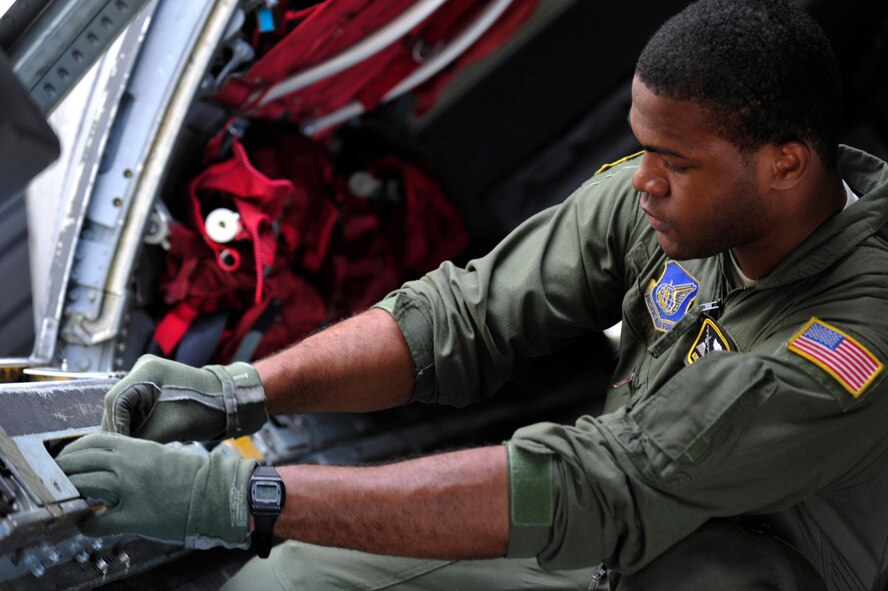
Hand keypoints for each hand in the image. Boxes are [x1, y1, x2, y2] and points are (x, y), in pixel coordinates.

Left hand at [56, 432, 256, 548]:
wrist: (216, 494)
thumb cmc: (192, 475)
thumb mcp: (161, 454)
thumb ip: (135, 455)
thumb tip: (108, 463)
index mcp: (137, 447)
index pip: (93, 441)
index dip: (74, 448)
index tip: (66, 456)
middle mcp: (129, 466)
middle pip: (82, 461)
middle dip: (63, 469)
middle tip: (56, 477)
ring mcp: (129, 491)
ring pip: (83, 486)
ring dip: (70, 492)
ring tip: (66, 497)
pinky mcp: (133, 517)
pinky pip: (97, 521)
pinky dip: (85, 523)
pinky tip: (85, 523)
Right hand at [103, 354, 267, 441]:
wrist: (229, 402)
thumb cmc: (204, 410)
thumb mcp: (168, 428)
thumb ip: (138, 439)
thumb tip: (118, 455)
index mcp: (146, 371)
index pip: (115, 401)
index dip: (113, 428)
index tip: (116, 450)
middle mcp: (142, 369)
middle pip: (117, 405)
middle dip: (118, 431)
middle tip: (118, 456)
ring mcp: (146, 378)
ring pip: (124, 409)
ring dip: (125, 430)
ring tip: (127, 453)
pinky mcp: (152, 389)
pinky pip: (135, 409)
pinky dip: (135, 426)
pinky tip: (136, 443)